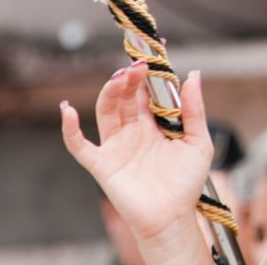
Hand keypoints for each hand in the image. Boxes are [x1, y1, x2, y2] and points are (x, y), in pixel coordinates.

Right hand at [61, 61, 212, 262]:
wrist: (172, 218)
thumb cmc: (187, 183)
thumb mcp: (199, 142)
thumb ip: (194, 110)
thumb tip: (193, 75)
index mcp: (156, 123)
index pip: (149, 91)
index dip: (150, 72)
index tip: (154, 48)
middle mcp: (134, 130)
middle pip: (126, 96)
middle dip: (131, 78)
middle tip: (139, 63)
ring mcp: (116, 145)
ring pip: (107, 110)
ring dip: (111, 92)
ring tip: (122, 76)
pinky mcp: (102, 164)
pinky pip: (80, 145)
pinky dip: (70, 128)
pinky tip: (68, 110)